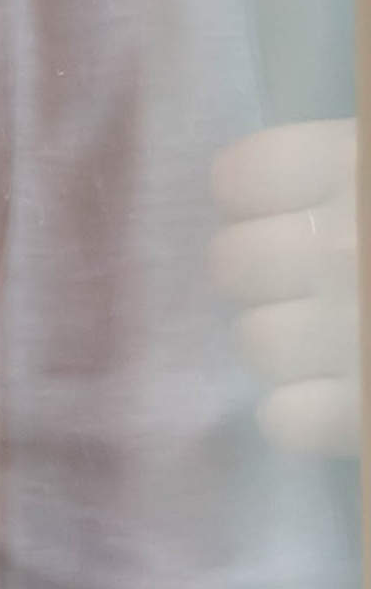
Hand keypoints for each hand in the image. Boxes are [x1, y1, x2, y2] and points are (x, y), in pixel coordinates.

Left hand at [208, 119, 358, 456]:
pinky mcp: (363, 415)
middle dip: (264, 280)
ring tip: (335, 344)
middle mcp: (344, 247)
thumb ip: (332, 173)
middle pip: (231, 264)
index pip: (238, 179)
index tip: (281, 214)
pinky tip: (338, 400)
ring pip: (255, 343)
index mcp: (355, 168)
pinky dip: (305, 417)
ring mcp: (351, 333)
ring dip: (286, 347)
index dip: (251, 202)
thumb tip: (239, 185)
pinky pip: (283, 421)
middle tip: (309, 287)